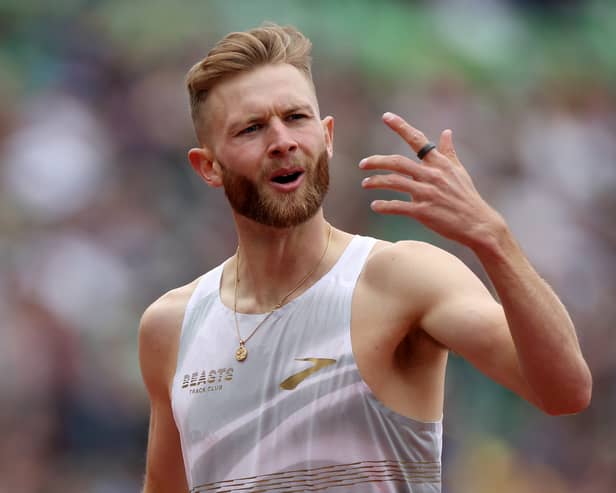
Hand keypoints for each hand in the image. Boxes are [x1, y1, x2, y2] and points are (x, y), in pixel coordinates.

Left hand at [359, 112, 504, 248]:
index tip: (386, 116)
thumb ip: (449, 152)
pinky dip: (384, 205)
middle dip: (377, 161)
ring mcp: (427, 193)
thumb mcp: (459, 171)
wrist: (478, 224)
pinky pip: (398, 206)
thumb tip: (446, 131)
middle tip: (362, 163)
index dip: (401, 127)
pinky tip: (375, 206)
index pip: (418, 140)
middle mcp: (432, 175)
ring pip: (394, 182)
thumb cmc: (467, 197)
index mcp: (439, 163)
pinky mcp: (424, 211)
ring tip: (365, 183)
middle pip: (397, 162)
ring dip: (376, 182)